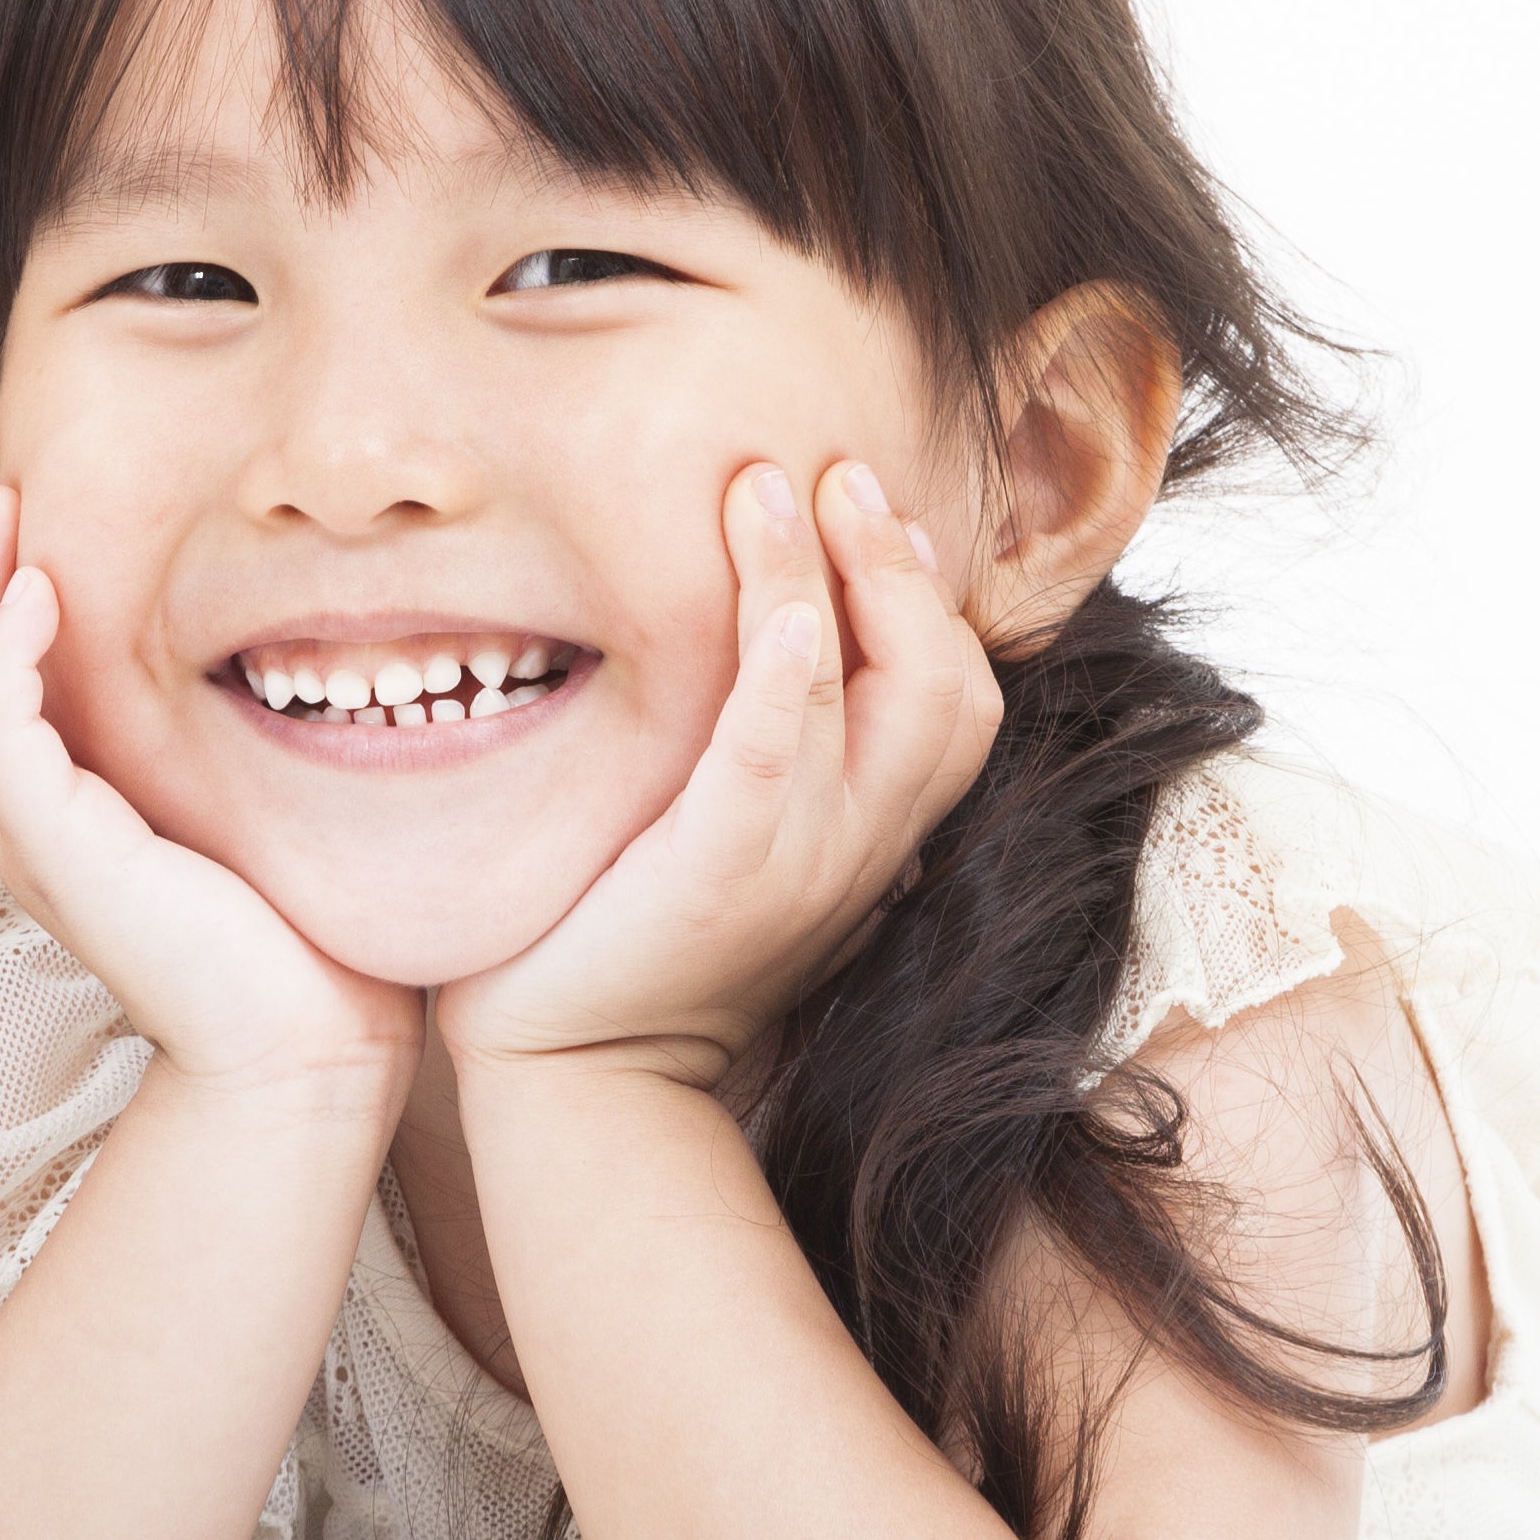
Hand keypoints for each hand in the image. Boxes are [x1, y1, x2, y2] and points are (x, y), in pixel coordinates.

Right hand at [0, 488, 420, 1101]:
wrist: (311, 1050)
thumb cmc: (301, 942)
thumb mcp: (244, 816)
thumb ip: (220, 751)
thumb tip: (283, 658)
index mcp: (62, 826)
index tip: (33, 528)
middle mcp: (29, 836)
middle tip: (3, 499)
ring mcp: (35, 849)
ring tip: (9, 524)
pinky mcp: (62, 855)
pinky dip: (5, 653)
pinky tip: (46, 598)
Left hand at [433, 460, 1000, 1088]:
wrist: (581, 1070)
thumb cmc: (640, 931)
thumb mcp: (737, 829)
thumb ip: (774, 747)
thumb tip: (779, 631)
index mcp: (869, 829)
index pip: (958, 694)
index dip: (932, 594)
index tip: (882, 505)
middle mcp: (859, 843)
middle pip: (947, 685)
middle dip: (898, 564)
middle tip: (839, 469)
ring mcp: (800, 861)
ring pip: (874, 700)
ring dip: (833, 578)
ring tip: (776, 486)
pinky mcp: (718, 873)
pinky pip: (775, 764)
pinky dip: (786, 683)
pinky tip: (786, 612)